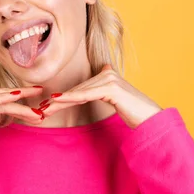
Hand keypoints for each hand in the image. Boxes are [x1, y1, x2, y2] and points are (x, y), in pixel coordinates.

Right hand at [0, 85, 44, 132]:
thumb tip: (5, 110)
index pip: (3, 97)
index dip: (21, 99)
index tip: (38, 101)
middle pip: (5, 96)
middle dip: (26, 100)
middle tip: (46, 102)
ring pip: (0, 100)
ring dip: (21, 107)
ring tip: (37, 113)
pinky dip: (4, 100)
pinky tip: (17, 99)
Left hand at [44, 64, 162, 128]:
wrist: (152, 120)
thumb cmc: (134, 113)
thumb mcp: (115, 101)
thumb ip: (103, 92)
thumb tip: (95, 85)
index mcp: (107, 74)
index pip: (80, 88)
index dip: (64, 97)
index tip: (48, 105)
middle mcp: (107, 73)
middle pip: (77, 89)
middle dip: (58, 101)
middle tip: (41, 109)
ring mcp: (110, 79)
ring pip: (79, 92)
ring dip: (60, 102)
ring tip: (45, 109)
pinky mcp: (112, 87)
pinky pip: (87, 95)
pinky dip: (71, 98)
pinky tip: (57, 101)